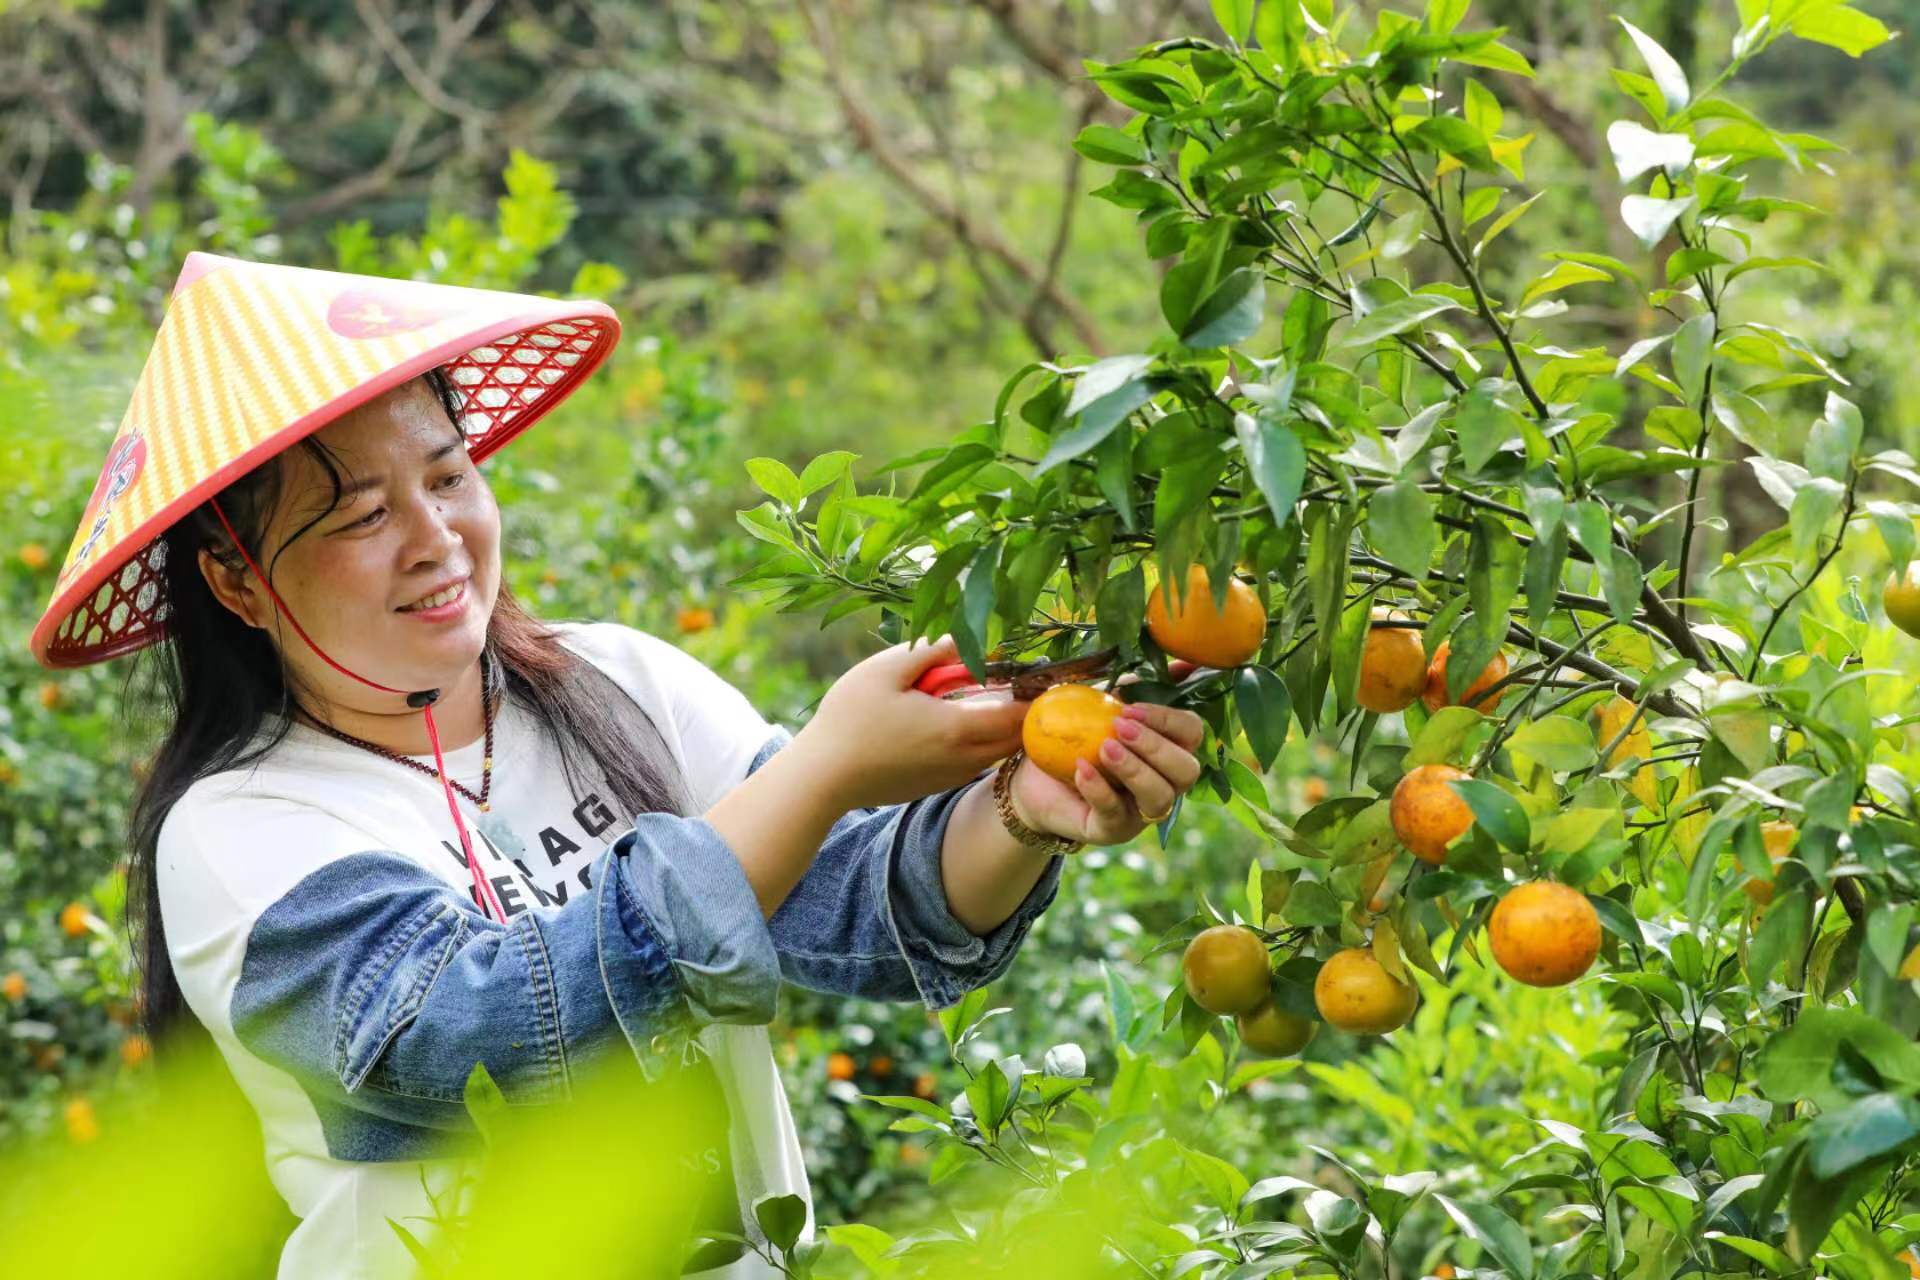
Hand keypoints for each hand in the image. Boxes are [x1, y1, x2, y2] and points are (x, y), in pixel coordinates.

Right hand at [794, 634, 1028, 809]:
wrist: (824, 776)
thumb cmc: (850, 718)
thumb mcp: (886, 669)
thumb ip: (931, 650)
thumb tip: (964, 637)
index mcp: (956, 727)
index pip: (1019, 716)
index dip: (1034, 696)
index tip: (1038, 675)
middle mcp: (962, 758)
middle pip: (1016, 740)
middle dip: (1025, 714)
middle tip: (1021, 683)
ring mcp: (950, 776)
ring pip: (996, 754)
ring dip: (1002, 730)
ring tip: (992, 699)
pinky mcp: (935, 786)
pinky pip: (974, 764)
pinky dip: (980, 744)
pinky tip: (958, 722)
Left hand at [1007, 699, 1205, 847]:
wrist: (1035, 774)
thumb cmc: (1078, 735)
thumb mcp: (1106, 704)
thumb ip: (1141, 683)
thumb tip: (1185, 662)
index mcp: (1170, 749)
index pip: (1192, 734)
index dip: (1169, 720)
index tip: (1131, 708)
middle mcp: (1165, 782)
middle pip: (1186, 770)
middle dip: (1155, 747)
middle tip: (1119, 727)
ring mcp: (1141, 810)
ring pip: (1159, 797)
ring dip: (1135, 770)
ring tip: (1104, 749)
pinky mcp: (1112, 829)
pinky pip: (1115, 814)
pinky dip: (1099, 789)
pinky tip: (1081, 769)